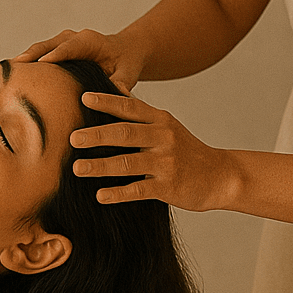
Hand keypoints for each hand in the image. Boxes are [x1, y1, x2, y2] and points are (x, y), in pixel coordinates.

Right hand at [13, 29, 145, 92]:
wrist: (124, 52)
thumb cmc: (126, 62)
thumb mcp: (128, 72)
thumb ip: (122, 82)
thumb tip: (118, 93)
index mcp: (89, 40)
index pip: (70, 47)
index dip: (55, 54)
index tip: (42, 63)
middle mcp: (72, 38)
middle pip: (47, 46)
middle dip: (30, 55)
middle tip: (12, 68)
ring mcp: (61, 43)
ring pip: (38, 50)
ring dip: (22, 60)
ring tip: (2, 73)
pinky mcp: (55, 52)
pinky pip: (37, 56)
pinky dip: (25, 65)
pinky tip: (10, 78)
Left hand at [68, 92, 232, 211]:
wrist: (221, 176)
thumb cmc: (187, 151)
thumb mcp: (168, 127)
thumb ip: (142, 117)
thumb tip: (112, 96)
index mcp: (160, 120)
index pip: (130, 107)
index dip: (107, 101)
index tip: (83, 97)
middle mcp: (163, 138)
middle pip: (124, 133)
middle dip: (96, 135)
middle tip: (72, 137)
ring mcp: (166, 163)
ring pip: (127, 163)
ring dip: (100, 166)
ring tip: (77, 168)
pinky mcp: (168, 186)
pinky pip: (138, 190)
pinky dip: (118, 193)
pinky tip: (100, 196)